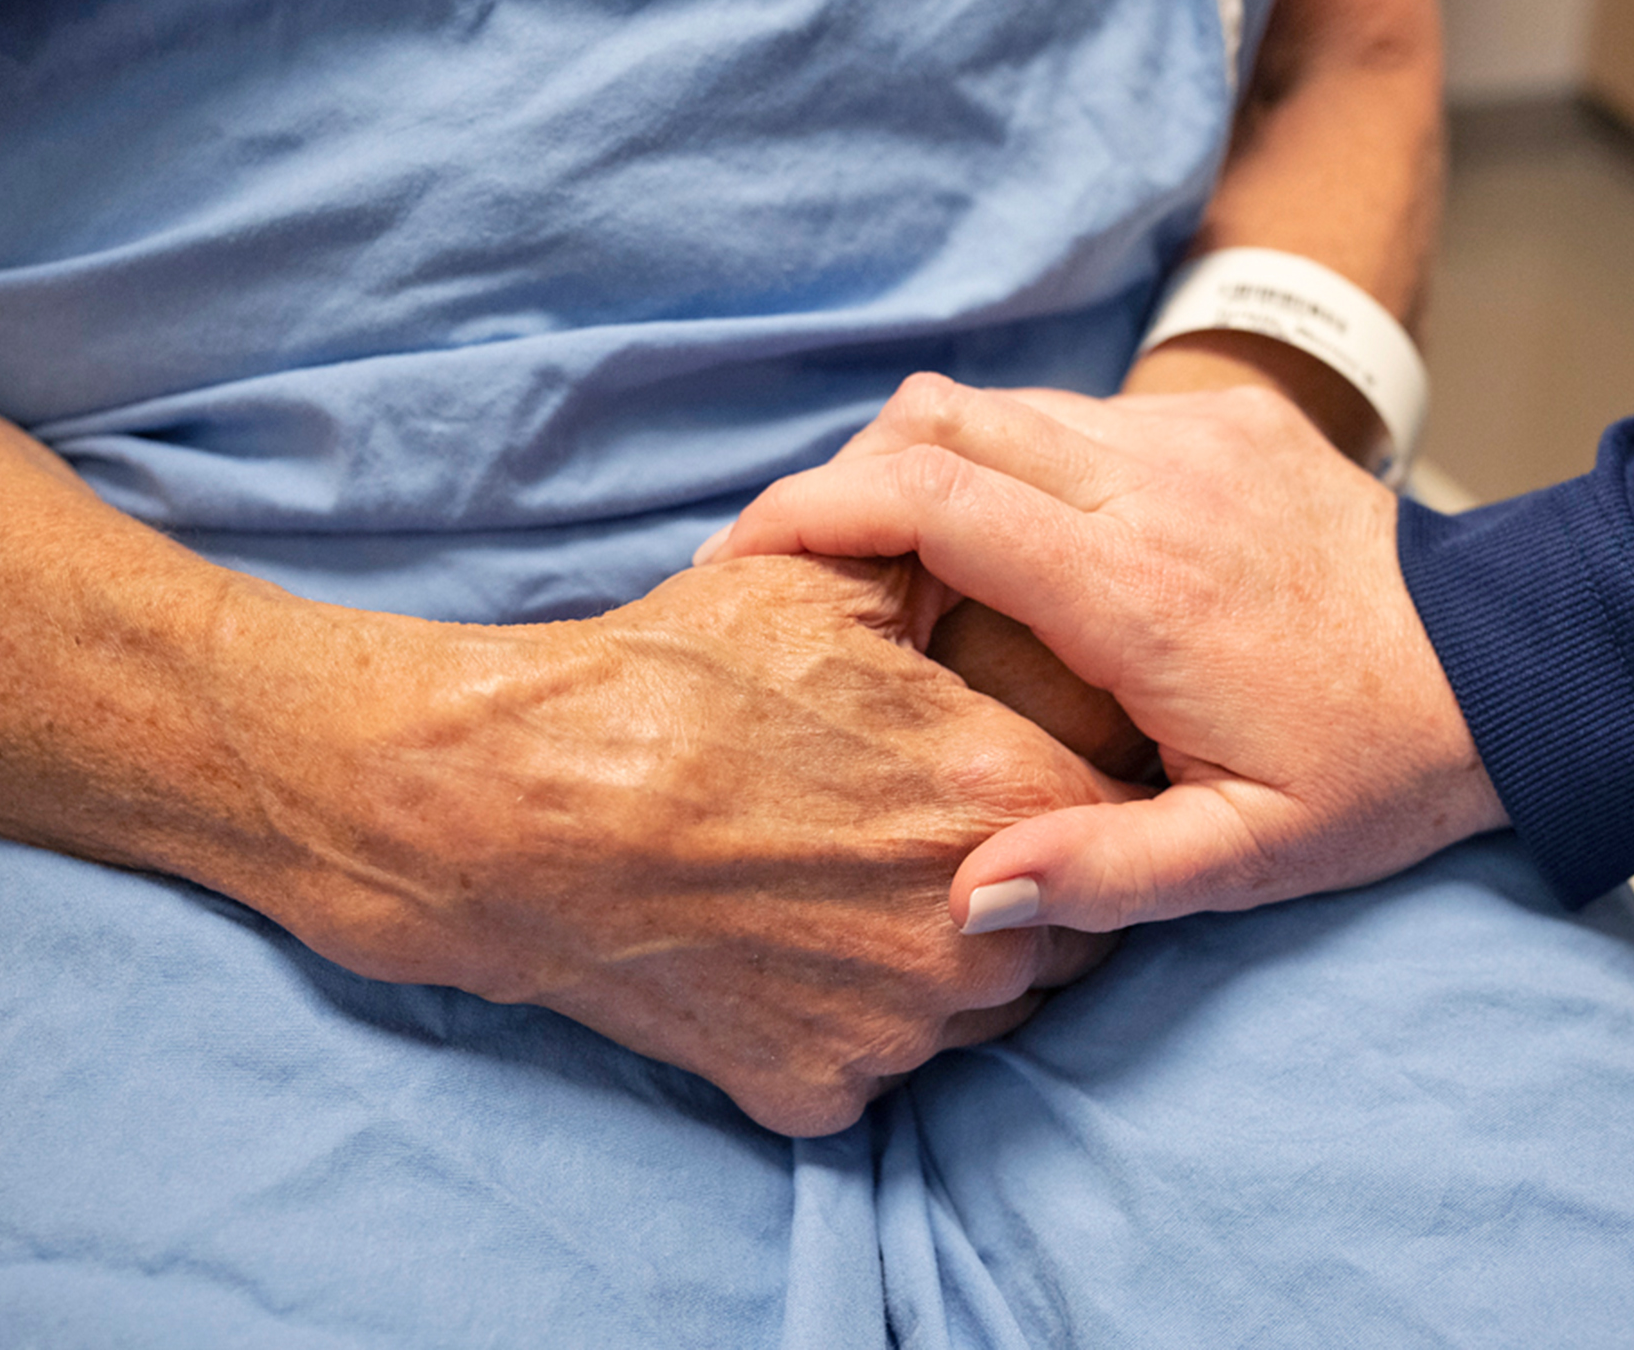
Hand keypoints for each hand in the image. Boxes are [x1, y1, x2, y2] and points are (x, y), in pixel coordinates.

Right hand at [223, 553, 1131, 1135]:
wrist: (519, 801)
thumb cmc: (674, 677)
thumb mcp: (826, 580)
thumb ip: (953, 568)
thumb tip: (1014, 545)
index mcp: (1002, 793)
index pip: (1115, 813)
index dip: (1071, 783)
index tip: (1017, 765)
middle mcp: (975, 928)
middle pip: (1064, 926)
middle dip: (1019, 877)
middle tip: (929, 827)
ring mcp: (901, 1027)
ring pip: (983, 1009)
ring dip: (948, 956)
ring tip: (856, 883)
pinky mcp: (821, 1089)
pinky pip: (880, 1065)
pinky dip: (851, 1017)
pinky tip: (791, 946)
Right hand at [699, 373, 1504, 934]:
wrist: (1515, 665)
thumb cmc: (1379, 771)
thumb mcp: (1248, 859)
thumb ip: (1102, 875)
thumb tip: (963, 896)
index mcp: (1135, 587)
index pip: (927, 498)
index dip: (808, 513)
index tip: (739, 562)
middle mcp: (1150, 480)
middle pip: (937, 420)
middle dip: (840, 479)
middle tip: (793, 568)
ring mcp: (1189, 434)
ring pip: (998, 407)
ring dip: (923, 470)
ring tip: (890, 570)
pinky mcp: (1223, 417)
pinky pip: (1072, 413)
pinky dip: (1007, 462)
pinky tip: (1008, 550)